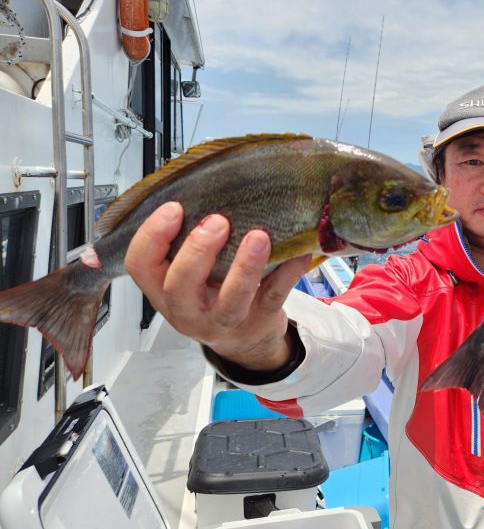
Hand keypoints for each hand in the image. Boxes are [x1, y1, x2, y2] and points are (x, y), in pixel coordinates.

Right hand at [124, 201, 312, 370]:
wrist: (245, 338)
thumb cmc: (213, 294)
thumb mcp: (190, 273)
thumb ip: (188, 241)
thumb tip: (204, 190)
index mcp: (164, 289)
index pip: (140, 264)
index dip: (152, 235)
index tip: (174, 208)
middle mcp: (188, 308)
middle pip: (180, 285)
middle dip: (197, 250)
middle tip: (217, 222)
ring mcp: (224, 320)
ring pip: (231, 299)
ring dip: (244, 267)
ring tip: (258, 237)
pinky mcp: (259, 320)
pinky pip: (274, 296)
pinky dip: (287, 273)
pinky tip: (298, 253)